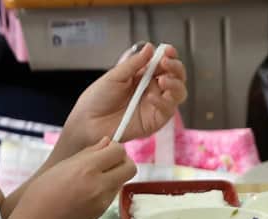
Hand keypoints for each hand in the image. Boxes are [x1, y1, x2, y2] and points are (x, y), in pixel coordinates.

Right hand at [13, 139, 135, 218]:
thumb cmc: (41, 193)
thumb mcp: (62, 166)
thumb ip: (88, 153)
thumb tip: (106, 142)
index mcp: (86, 169)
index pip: (118, 151)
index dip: (114, 148)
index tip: (105, 149)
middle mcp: (99, 185)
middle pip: (130, 167)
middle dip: (122, 162)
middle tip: (107, 162)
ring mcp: (104, 201)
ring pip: (122, 181)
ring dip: (114, 175)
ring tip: (93, 177)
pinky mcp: (103, 212)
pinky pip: (113, 194)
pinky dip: (107, 189)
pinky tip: (89, 191)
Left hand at [61, 43, 186, 150]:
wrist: (89, 121)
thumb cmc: (98, 99)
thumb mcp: (115, 75)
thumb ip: (134, 64)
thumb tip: (150, 48)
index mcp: (143, 76)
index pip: (163, 64)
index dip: (169, 56)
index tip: (168, 50)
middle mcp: (153, 89)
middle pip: (176, 77)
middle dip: (176, 68)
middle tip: (166, 63)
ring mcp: (156, 106)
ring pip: (178, 94)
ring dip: (175, 84)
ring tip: (163, 80)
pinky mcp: (155, 121)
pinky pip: (168, 110)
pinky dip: (163, 102)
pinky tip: (152, 97)